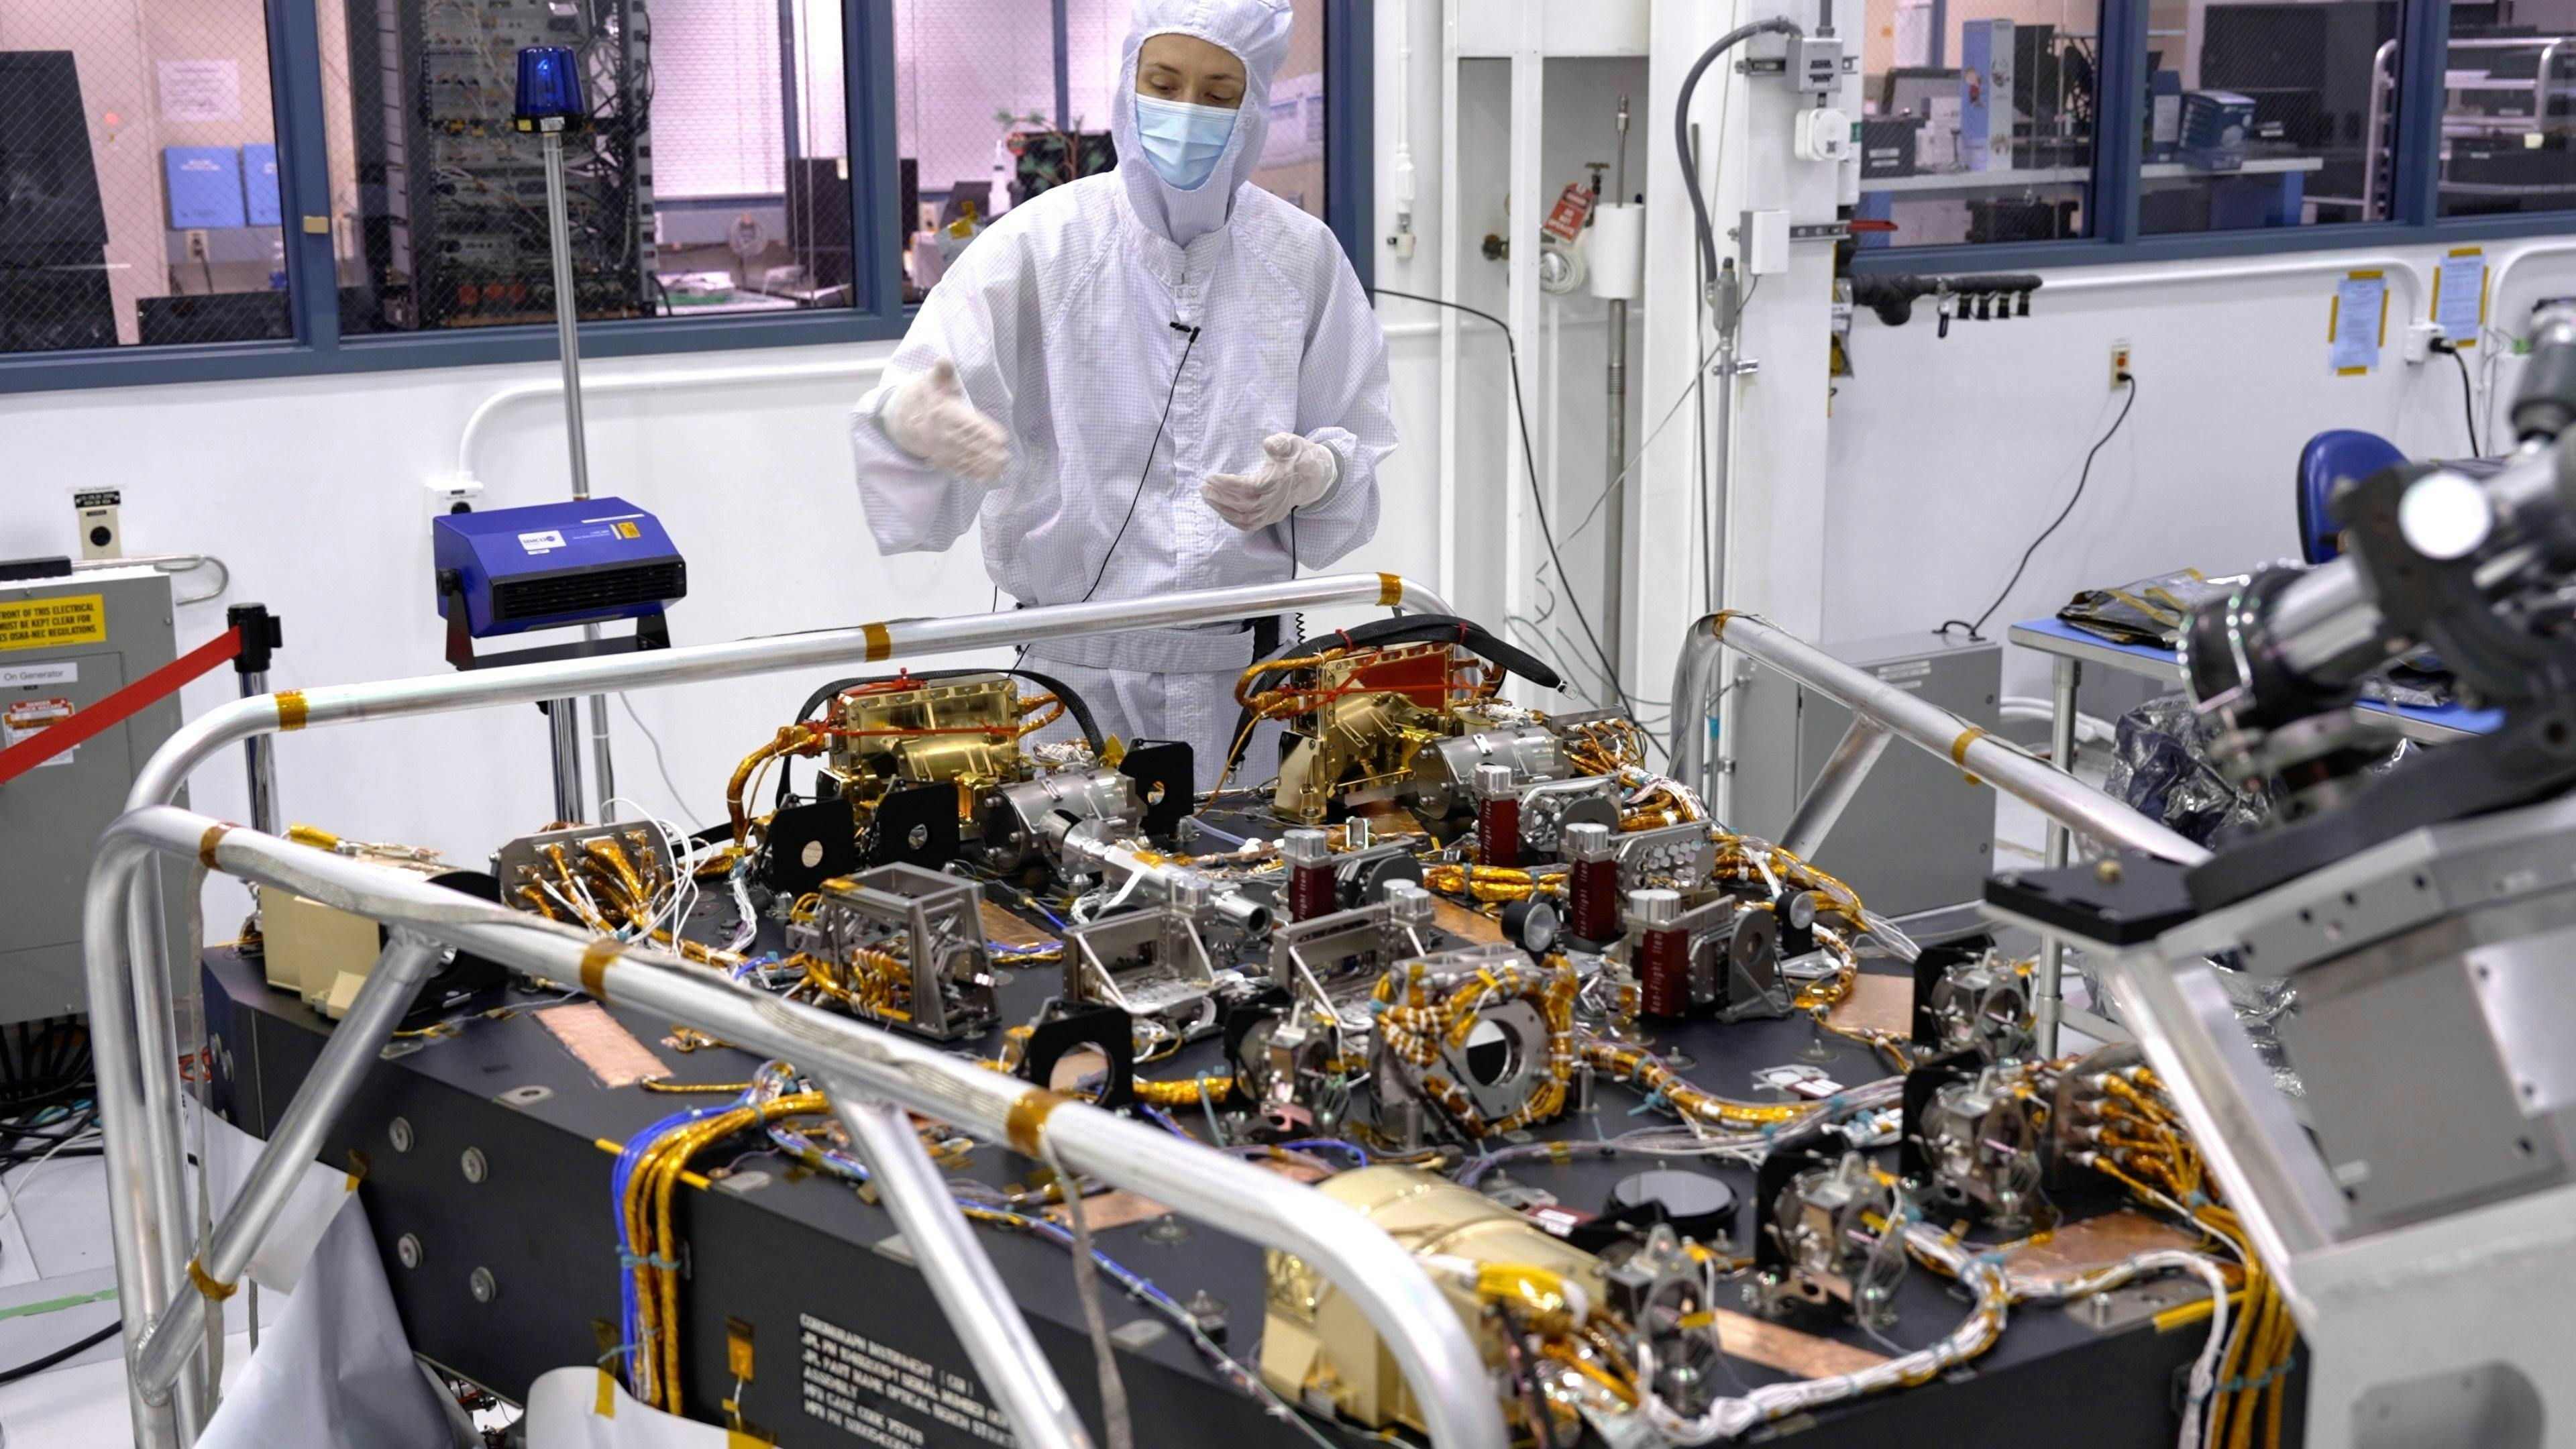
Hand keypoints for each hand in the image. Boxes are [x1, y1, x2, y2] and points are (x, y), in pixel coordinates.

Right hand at [880, 357, 1010, 482]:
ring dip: (983, 465)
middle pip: (968, 444)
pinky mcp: (942, 458)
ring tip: (1002, 468)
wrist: (903, 417)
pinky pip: (958, 468)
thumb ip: (942, 372)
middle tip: (1006, 456)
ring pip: (965, 458)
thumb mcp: (933, 380)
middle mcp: (942, 433)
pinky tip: (989, 477)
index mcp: (944, 413)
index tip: (1001, 438)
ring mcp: (941, 448)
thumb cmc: (928, 395)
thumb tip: (943, 360)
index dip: (984, 431)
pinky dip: (973, 474)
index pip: (967, 424)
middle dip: (987, 452)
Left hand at [1201, 433, 1338, 530]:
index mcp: (1277, 482)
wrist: (1315, 476)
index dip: (1228, 484)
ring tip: (1208, 497)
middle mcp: (1274, 501)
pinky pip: (1250, 525)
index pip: (1248, 487)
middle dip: (1220, 497)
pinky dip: (1233, 521)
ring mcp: (1273, 512)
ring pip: (1244, 519)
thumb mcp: (1292, 442)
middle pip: (1243, 505)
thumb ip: (1281, 443)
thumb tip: (1268, 444)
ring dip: (1223, 510)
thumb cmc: (1299, 456)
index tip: (1211, 476)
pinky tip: (1221, 511)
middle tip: (1203, 487)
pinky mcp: (1272, 518)